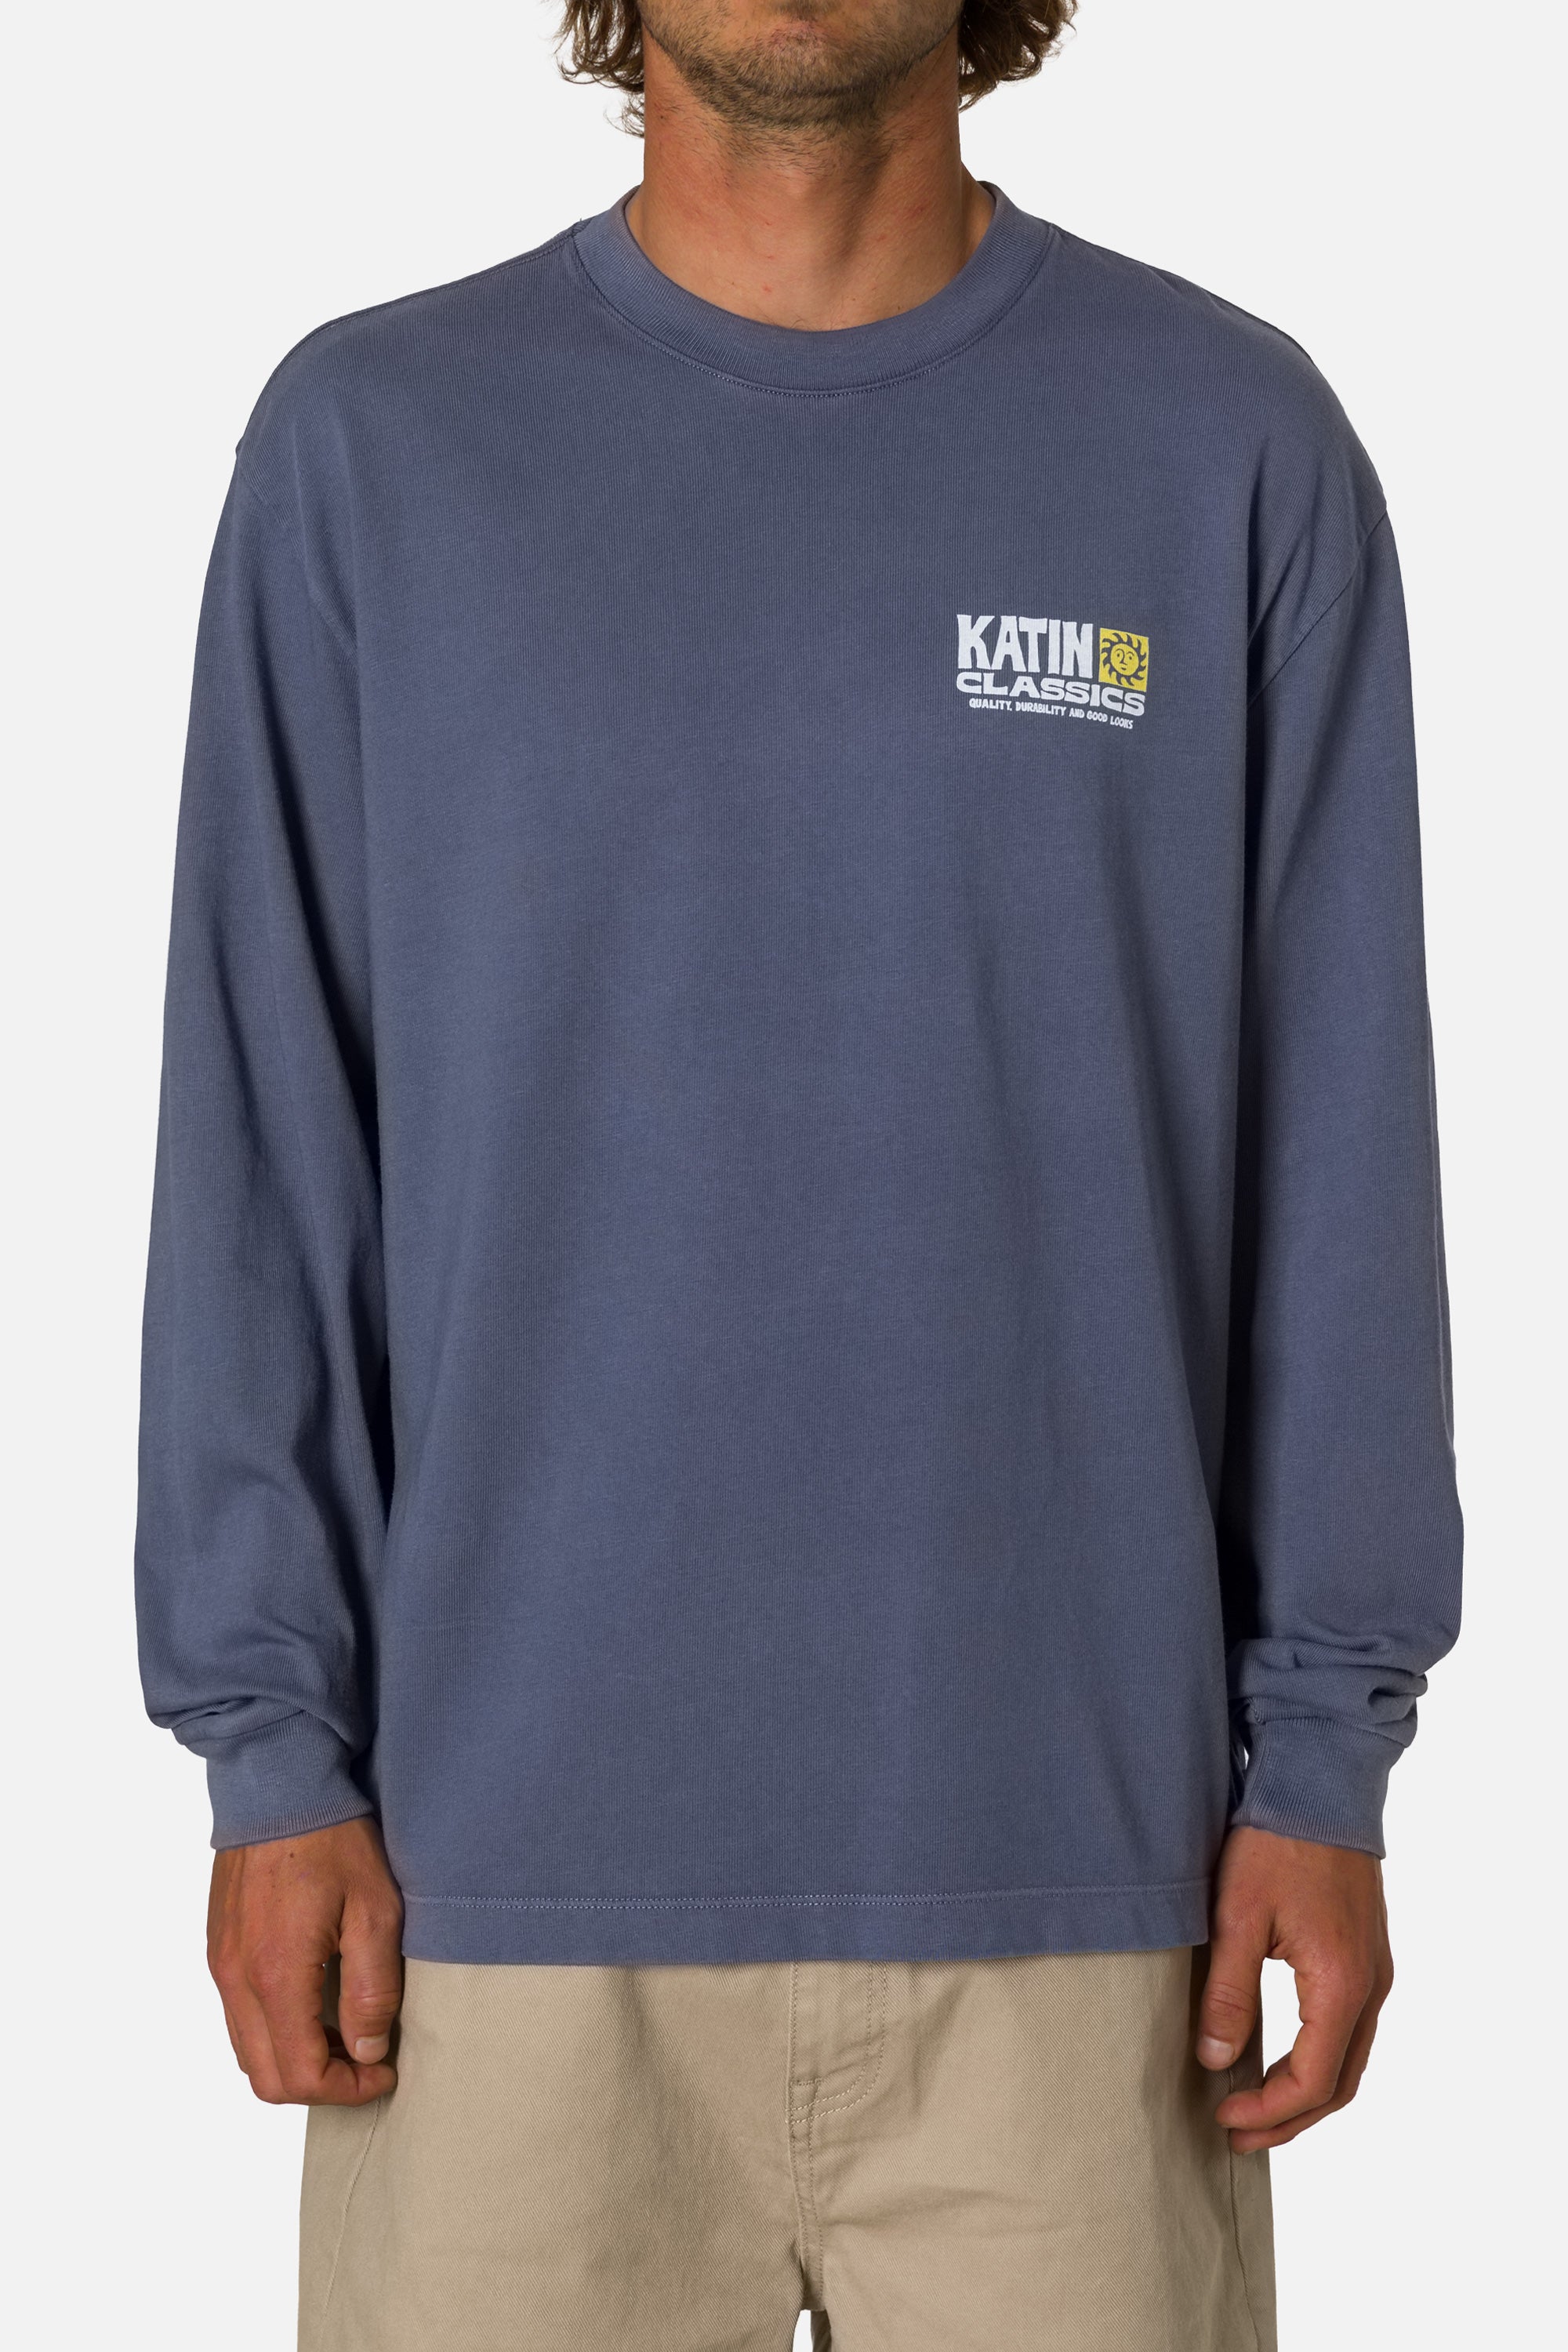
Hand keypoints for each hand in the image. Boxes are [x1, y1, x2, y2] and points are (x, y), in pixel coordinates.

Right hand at [207, 1817, 402, 2105]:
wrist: (279, 1782)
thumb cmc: (332, 1838)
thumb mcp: (375, 1909)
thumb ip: (371, 1989)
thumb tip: (367, 2050)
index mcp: (276, 1974)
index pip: (301, 2074)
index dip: (347, 2089)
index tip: (385, 2072)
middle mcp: (237, 1978)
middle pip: (265, 2077)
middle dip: (319, 2085)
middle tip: (365, 2062)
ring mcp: (222, 1964)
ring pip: (247, 2051)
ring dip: (293, 2060)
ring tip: (343, 2034)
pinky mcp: (219, 1947)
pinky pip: (238, 2016)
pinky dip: (273, 2030)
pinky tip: (313, 2001)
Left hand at [1196, 1825, 1392, 2151]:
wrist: (1320, 1781)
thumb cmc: (1278, 1841)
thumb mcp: (1237, 1916)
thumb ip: (1227, 1993)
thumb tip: (1214, 2059)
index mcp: (1341, 1985)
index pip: (1311, 2082)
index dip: (1267, 2112)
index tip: (1223, 2117)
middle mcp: (1370, 1986)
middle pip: (1338, 2084)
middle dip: (1289, 2120)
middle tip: (1238, 2135)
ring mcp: (1374, 1970)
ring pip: (1349, 2060)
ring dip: (1306, 2094)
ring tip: (1257, 2109)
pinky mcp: (1365, 1954)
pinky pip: (1350, 2029)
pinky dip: (1318, 2059)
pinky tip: (1281, 2058)